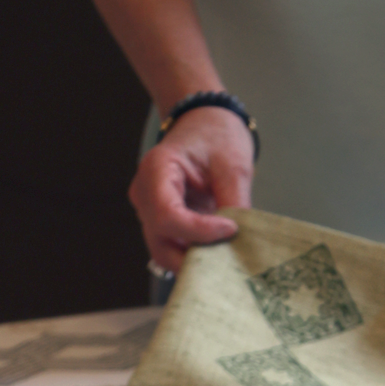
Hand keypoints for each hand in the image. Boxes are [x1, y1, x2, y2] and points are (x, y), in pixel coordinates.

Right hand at [129, 105, 254, 272]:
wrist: (206, 125)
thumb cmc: (216, 136)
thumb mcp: (233, 164)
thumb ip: (235, 203)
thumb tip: (239, 243)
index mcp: (156, 170)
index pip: (168, 216)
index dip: (199, 233)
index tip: (231, 230)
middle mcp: (145, 195)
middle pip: (162, 245)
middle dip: (195, 258)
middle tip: (229, 258)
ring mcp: (150, 212)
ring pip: (166, 253)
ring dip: (196, 261)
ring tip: (226, 255)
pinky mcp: (162, 224)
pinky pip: (174, 249)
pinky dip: (196, 256)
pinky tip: (218, 252)